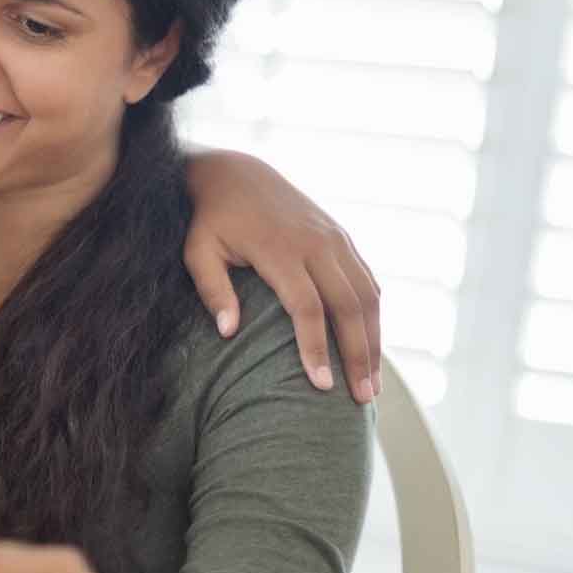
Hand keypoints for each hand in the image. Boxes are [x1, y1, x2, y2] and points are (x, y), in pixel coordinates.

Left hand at [183, 151, 381, 403]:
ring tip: (373, 385)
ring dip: (374, 340)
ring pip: (368, 295)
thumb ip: (212, 290)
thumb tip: (227, 333)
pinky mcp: (343, 238)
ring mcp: (335, 238)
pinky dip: (374, 316)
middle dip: (359, 355)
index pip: (307, 307)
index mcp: (280, 249)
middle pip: (348, 306)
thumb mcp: (198, 251)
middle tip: (362, 400)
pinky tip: (372, 347)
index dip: (316, 348)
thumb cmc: (211, 221)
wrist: (237, 173)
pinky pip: (368, 281)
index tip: (320, 386)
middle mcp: (316, 242)